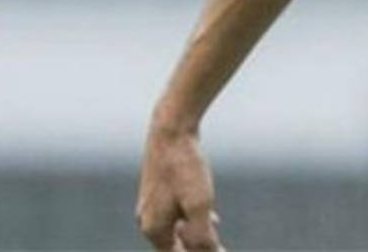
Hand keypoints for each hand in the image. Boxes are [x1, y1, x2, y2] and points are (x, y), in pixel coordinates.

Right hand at [136, 125, 223, 250]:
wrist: (170, 129)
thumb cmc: (185, 167)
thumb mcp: (199, 204)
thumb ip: (202, 235)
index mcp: (153, 229)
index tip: (220, 250)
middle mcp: (147, 219)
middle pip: (174, 246)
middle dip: (195, 248)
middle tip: (220, 248)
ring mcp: (150, 203)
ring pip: (175, 229)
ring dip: (196, 235)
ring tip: (218, 237)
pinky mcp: (158, 188)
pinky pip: (176, 213)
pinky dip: (192, 220)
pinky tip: (212, 216)